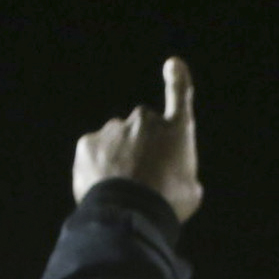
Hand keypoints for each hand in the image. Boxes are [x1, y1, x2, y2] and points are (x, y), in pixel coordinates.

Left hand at [71, 57, 201, 223]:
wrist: (130, 214)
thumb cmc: (168, 205)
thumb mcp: (190, 191)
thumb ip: (180, 174)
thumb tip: (175, 178)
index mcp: (176, 130)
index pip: (180, 94)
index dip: (177, 78)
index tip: (173, 64)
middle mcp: (145, 121)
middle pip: (141, 127)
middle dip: (141, 145)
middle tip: (143, 176)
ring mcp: (113, 129)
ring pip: (115, 140)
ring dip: (118, 157)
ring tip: (122, 189)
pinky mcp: (88, 143)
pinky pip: (93, 153)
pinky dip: (97, 167)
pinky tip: (104, 189)